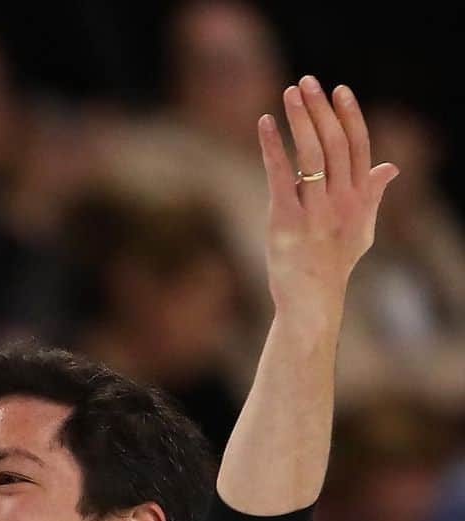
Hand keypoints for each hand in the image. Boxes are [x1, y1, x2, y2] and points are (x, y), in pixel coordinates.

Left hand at [258, 77, 398, 318]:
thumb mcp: (363, 230)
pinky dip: (273, 146)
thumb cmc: (335, 266)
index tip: (339, 90)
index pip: (359, 147)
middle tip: (306, 82)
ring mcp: (315, 211)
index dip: (349, 115)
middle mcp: (342, 201)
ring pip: (312, 153)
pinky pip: (280, 175)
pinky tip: (265, 123)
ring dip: (300, 118)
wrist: (313, 301)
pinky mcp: (286, 221)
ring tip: (289, 92)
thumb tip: (392, 167)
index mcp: (361, 199)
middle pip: (336, 143)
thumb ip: (374, 195)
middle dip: (321, 109)